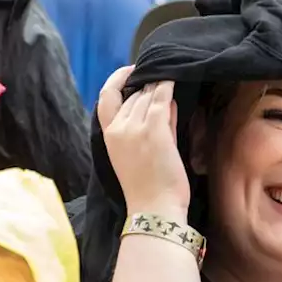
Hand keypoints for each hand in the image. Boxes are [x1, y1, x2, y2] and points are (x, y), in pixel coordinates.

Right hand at [96, 67, 189, 220]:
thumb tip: (165, 100)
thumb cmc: (149, 187)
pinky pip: (161, 98)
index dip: (118, 80)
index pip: (106, 97)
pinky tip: (175, 80)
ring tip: (171, 80)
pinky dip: (167, 86)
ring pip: (147, 94)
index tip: (131, 71)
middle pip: (132, 95)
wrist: (154, 210)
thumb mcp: (140, 153)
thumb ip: (151, 125)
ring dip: (159, 85)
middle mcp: (118, 128)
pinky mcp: (154, 130)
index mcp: (109, 136)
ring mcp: (135, 128)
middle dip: (147, 86)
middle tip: (163, 81)